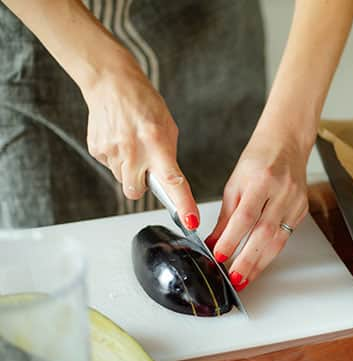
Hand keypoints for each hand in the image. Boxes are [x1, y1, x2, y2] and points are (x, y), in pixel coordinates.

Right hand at [82, 61, 199, 228]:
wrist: (111, 84)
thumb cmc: (143, 103)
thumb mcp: (167, 127)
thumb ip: (168, 156)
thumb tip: (167, 180)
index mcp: (156, 143)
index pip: (173, 181)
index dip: (183, 204)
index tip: (191, 220)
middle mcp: (133, 150)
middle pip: (137, 191)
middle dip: (143, 184)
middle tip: (145, 165)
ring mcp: (112, 151)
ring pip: (123, 180)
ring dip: (130, 170)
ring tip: (132, 144)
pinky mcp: (97, 150)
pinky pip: (111, 167)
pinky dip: (117, 159)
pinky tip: (120, 140)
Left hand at [205, 124, 310, 290]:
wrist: (287, 143)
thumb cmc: (259, 159)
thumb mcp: (236, 182)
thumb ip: (226, 214)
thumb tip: (214, 240)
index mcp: (262, 180)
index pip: (245, 215)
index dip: (232, 238)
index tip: (219, 255)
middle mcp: (282, 192)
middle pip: (264, 233)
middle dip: (248, 260)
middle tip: (234, 278)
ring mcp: (295, 202)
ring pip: (278, 239)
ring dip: (260, 263)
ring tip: (245, 278)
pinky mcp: (302, 210)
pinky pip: (285, 236)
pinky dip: (271, 252)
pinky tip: (260, 262)